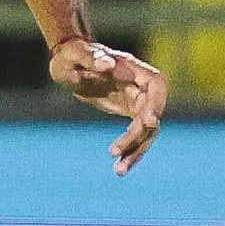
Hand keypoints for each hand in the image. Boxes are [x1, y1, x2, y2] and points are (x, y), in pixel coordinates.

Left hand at [50, 38, 166, 174]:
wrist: (67, 62)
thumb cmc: (71, 54)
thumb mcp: (74, 55)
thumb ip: (91, 57)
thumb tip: (107, 63)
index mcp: (133, 68)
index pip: (156, 86)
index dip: (157, 104)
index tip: (149, 122)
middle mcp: (141, 85)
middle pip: (152, 114)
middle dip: (139, 136)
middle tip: (116, 153)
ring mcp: (138, 100)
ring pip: (147, 131)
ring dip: (136, 151)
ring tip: (119, 171)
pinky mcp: (130, 112)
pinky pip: (137, 135)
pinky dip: (130, 150)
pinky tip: (119, 167)